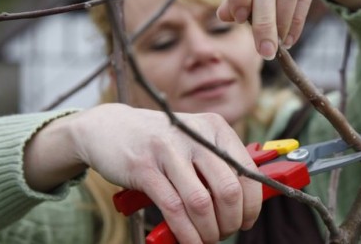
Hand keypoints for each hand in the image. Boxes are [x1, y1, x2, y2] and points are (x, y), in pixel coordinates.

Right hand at [66, 104, 260, 242]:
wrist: (107, 128)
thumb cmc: (158, 142)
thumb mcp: (193, 141)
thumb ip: (217, 164)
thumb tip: (246, 203)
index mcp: (214, 127)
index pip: (247, 171)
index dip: (252, 204)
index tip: (247, 221)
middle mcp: (194, 134)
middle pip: (228, 190)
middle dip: (231, 221)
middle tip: (224, 232)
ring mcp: (167, 150)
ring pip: (201, 203)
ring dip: (208, 231)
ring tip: (206, 239)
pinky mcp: (144, 168)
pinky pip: (173, 209)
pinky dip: (186, 233)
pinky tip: (190, 241)